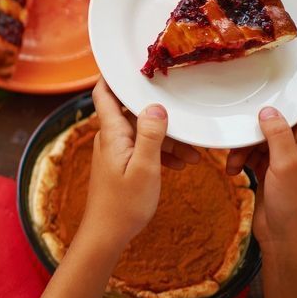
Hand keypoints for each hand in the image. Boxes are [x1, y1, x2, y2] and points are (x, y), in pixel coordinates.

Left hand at [81, 80, 177, 251]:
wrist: (107, 234)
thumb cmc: (123, 205)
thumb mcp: (144, 168)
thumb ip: (151, 135)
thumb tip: (155, 106)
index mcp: (112, 134)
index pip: (104, 93)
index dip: (114, 76)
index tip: (132, 63)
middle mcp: (110, 138)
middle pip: (134, 112)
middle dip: (161, 115)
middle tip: (186, 121)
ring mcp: (115, 151)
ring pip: (143, 133)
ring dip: (167, 139)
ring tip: (192, 156)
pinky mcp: (121, 163)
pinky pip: (143, 149)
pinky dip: (161, 153)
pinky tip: (181, 164)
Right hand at [246, 93, 296, 255]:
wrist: (286, 239)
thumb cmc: (295, 206)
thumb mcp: (286, 166)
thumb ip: (278, 136)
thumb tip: (269, 111)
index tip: (289, 73)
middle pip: (283, 116)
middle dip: (262, 113)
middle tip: (243, 108)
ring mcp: (284, 157)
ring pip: (262, 134)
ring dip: (244, 141)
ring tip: (233, 156)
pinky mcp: (268, 168)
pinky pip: (251, 152)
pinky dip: (240, 157)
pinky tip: (233, 168)